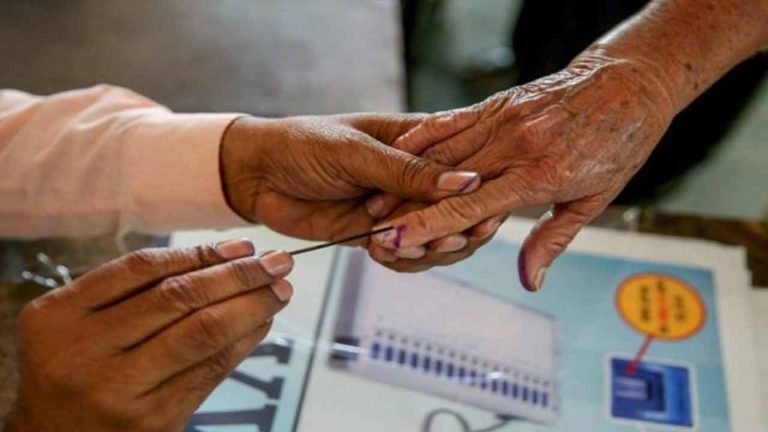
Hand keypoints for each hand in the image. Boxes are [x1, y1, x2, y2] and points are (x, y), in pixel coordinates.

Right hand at [6, 239, 292, 430]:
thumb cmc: (73, 370)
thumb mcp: (78, 322)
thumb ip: (132, 291)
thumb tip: (224, 259)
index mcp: (58, 316)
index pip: (143, 268)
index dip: (201, 253)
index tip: (242, 246)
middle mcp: (84, 352)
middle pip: (179, 297)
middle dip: (239, 275)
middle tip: (277, 262)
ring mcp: (119, 389)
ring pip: (202, 332)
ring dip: (251, 306)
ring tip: (278, 290)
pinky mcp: (152, 421)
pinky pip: (210, 370)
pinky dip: (243, 342)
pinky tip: (261, 324)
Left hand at [220, 114, 479, 244]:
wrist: (255, 175)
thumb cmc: (303, 144)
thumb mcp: (357, 152)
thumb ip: (409, 172)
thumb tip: (467, 182)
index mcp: (420, 141)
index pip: (468, 167)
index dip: (479, 195)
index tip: (480, 215)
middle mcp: (415, 177)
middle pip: (460, 211)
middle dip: (455, 230)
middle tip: (440, 240)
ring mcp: (398, 207)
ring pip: (437, 238)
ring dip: (426, 249)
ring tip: (401, 246)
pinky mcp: (378, 233)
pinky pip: (405, 254)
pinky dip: (400, 260)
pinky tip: (381, 253)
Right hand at [368, 54, 674, 289]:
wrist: (628, 83)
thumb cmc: (617, 144)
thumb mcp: (593, 200)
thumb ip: (552, 240)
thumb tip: (529, 281)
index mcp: (538, 176)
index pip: (470, 208)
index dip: (428, 227)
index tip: (397, 241)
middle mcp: (514, 146)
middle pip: (444, 182)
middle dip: (404, 207)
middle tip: (372, 229)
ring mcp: (502, 120)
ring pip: (441, 152)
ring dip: (405, 177)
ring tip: (374, 200)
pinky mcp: (497, 103)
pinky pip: (451, 120)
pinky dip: (421, 137)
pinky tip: (398, 151)